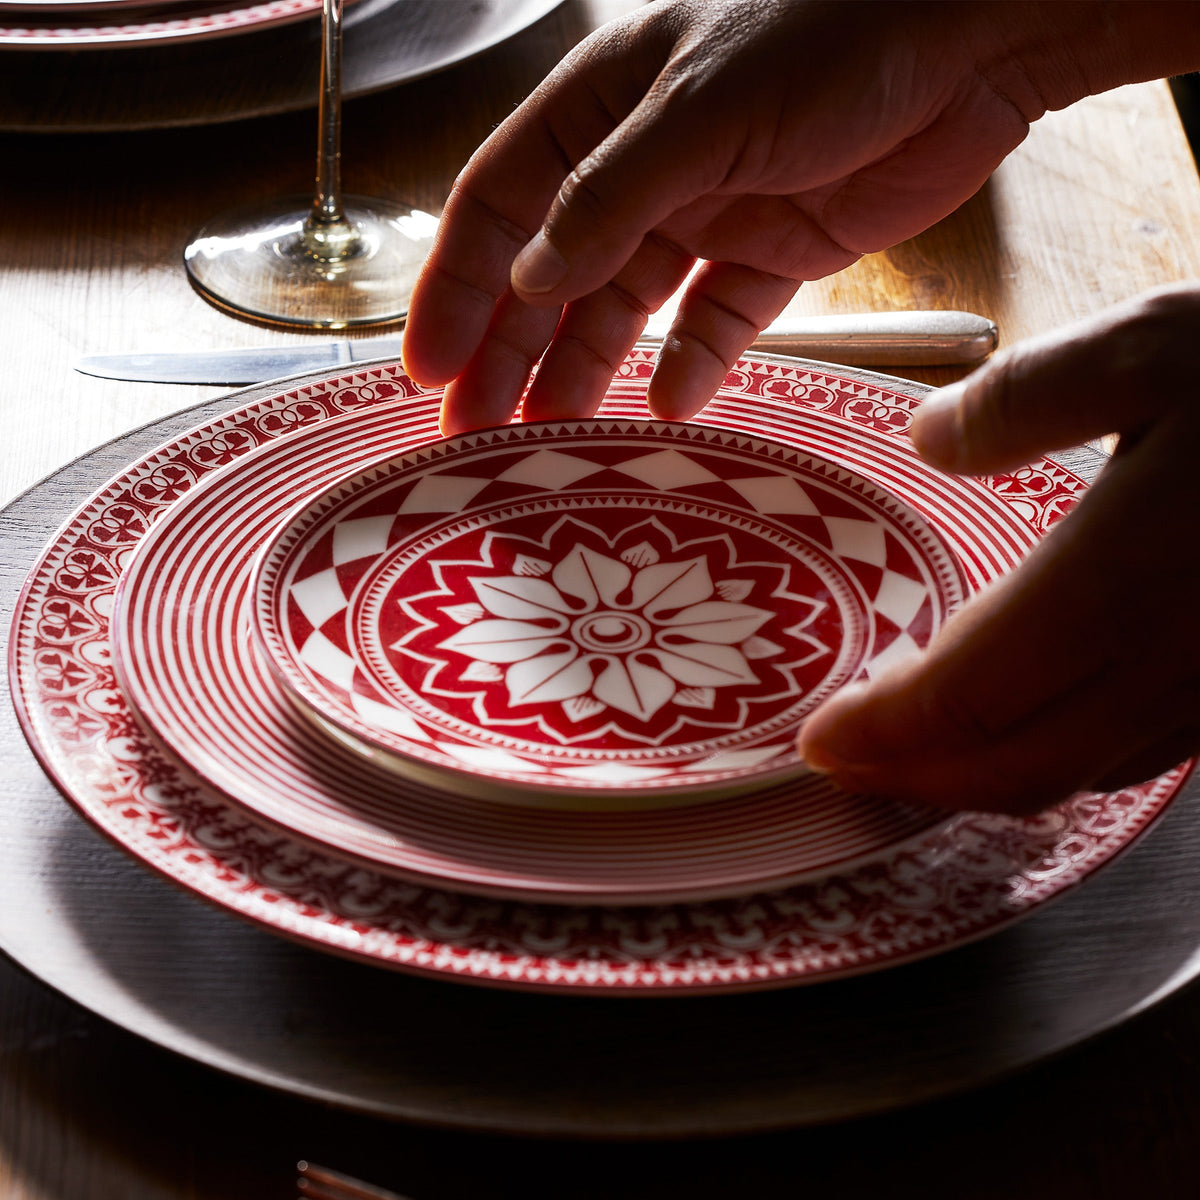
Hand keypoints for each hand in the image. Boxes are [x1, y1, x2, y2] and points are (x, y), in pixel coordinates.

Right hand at [403, 0, 1065, 432]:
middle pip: (553, 269)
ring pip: (625, 306)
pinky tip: (665, 406)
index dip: (456, 286)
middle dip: (508, 349)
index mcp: (601, 106)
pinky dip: (691, 364)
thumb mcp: (698, 112)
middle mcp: (643, 163)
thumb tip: (526, 280)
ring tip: (547, 433)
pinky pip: (716, 320)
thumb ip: (608, 200)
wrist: (972, 36)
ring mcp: (708, 210)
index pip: (501, 203)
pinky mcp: (775, 250)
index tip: (428, 366)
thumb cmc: (830, 39)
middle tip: (474, 429)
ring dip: (583, 368)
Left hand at [797, 284, 1199, 812]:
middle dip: (912, 775)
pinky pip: (1137, 754)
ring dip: (976, 777)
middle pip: (1008, 762)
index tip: (816, 741)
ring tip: (909, 754)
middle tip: (844, 763)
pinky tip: (1023, 727)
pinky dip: (1054, 759)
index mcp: (1123, 582)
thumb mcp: (1146, 348)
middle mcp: (1169, 661)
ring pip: (1073, 773)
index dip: (880, 733)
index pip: (963, 699)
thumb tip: (928, 438)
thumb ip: (1017, 401)